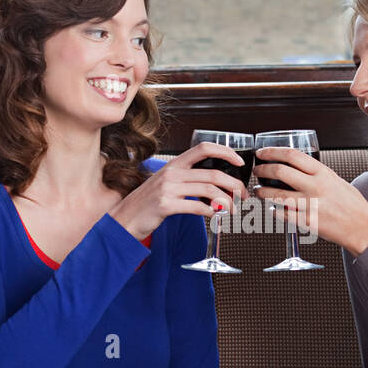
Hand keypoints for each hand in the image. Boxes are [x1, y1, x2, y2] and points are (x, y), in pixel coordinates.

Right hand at [111, 141, 250, 240]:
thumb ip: (188, 180)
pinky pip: (197, 207)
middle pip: (213, 173)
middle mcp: (172, 173)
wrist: (124, 218)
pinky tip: (214, 216)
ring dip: (226, 202)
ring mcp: (167, 189)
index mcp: (174, 164)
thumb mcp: (167, 184)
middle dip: (234, 185)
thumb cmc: (148, 203)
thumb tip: (217, 185)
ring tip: (232, 210)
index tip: (239, 162)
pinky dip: (211, 212)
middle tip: (242, 195)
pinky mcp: (165, 205)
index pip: (203, 148)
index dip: (225, 152)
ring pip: (209, 191)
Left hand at [253, 146, 367, 254]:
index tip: (262, 153)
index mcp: (323, 173)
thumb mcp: (337, 181)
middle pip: (279, 172)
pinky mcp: (306, 222)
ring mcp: (309, 205)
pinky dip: (274, 210)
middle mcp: (315, 187)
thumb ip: (319, 175)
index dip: (272, 152)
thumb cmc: (353, 205)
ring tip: (258, 191)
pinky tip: (272, 209)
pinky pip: (282, 214)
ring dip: (262, 192)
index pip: (292, 155)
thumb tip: (301, 171)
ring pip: (275, 195)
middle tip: (256, 171)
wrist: (363, 228)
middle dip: (262, 170)